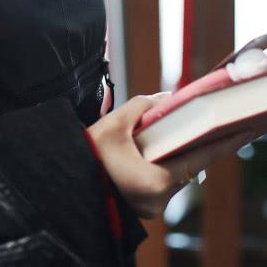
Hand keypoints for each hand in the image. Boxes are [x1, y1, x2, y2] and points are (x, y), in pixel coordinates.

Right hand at [87, 94, 256, 218]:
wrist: (63, 183)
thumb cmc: (85, 156)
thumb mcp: (113, 124)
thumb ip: (143, 108)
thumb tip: (165, 100)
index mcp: (154, 182)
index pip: (199, 159)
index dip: (224, 143)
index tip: (245, 131)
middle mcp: (158, 201)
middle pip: (187, 167)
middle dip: (195, 144)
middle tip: (211, 123)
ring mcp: (150, 207)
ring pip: (173, 174)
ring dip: (175, 153)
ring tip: (177, 132)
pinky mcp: (141, 206)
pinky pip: (160, 181)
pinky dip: (161, 163)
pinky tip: (158, 148)